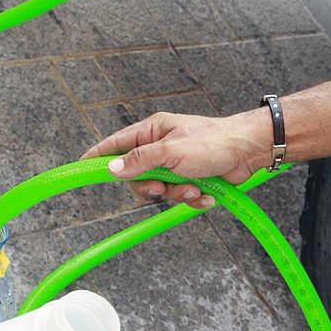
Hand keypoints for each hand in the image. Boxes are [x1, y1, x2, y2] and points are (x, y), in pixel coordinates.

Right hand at [81, 110, 269, 208]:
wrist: (249, 151)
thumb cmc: (214, 141)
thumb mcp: (172, 151)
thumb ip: (140, 161)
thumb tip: (112, 169)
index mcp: (153, 131)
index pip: (116, 144)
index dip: (99, 156)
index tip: (81, 167)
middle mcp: (162, 147)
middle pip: (137, 176)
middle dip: (153, 187)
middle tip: (166, 186)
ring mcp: (177, 164)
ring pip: (161, 190)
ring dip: (178, 194)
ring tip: (195, 187)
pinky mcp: (192, 178)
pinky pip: (181, 197)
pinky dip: (193, 199)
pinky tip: (206, 194)